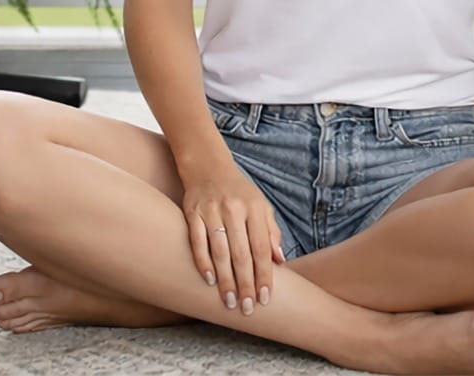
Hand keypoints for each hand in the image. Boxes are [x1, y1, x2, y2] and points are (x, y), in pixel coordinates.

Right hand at [182, 160, 284, 315]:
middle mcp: (235, 209)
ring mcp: (212, 210)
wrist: (208, 166)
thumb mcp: (261, 206)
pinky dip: (203, 263)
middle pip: (242, 253)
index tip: (266, 298)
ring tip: (229, 301)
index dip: (264, 274)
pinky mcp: (192, 212)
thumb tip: (280, 261)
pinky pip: (198, 242)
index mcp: (255, 208)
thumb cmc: (239, 192)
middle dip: (246, 283)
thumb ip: (271, 232)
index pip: (262, 247)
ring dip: (225, 280)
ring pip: (220, 251)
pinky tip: (209, 281)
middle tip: (247, 308)